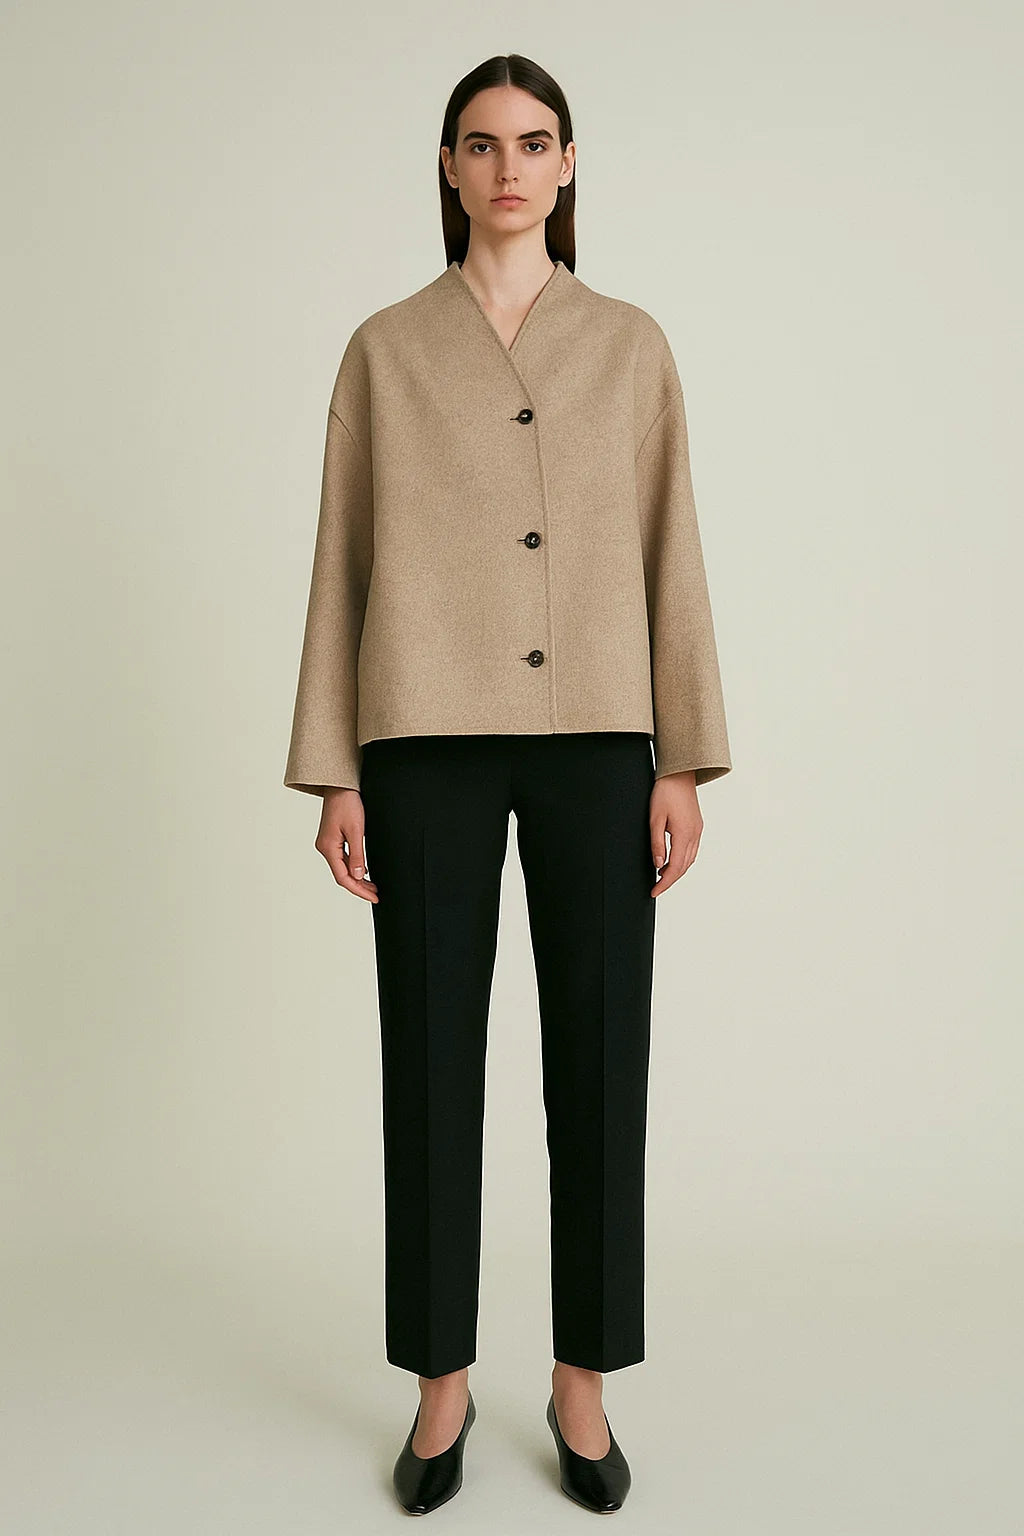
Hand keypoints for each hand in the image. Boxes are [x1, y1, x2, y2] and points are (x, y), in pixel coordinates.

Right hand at [314, 788, 379, 901]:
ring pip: (342, 867)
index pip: (343, 877)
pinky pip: (342, 858)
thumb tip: (359, 876)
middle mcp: (325, 848)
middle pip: (342, 875)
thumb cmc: (347, 803)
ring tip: (373, 886)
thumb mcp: (356, 830)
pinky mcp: (332, 839)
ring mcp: (327, 843)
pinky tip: (364, 871)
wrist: (340, 786)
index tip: (374, 897)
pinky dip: (354, 867)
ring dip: (357, 878)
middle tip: (376, 894)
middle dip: (359, 886)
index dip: (359, 890)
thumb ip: (357, 855)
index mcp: (328, 848)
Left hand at [649, 770, 702, 895]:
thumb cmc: (665, 792)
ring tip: (661, 875)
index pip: (675, 867)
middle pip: (684, 866)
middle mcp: (694, 834)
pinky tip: (671, 859)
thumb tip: (658, 864)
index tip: (654, 891)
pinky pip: (691, 849)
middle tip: (656, 888)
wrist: (679, 774)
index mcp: (684, 834)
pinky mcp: (697, 826)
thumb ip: (657, 843)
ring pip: (689, 859)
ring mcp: (697, 830)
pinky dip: (682, 859)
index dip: (665, 882)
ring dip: (676, 870)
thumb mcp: (655, 819)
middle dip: (670, 880)